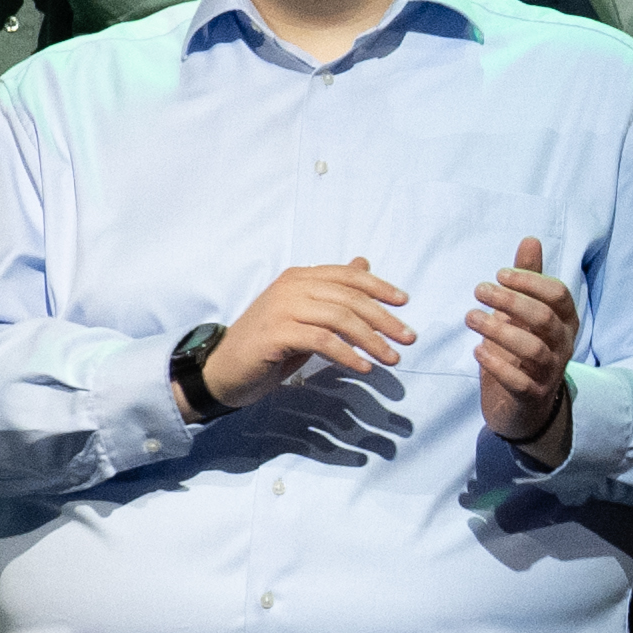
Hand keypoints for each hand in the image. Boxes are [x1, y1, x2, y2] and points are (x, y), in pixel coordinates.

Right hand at [198, 257, 410, 408]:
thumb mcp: (304, 312)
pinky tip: (363, 367)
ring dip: (372, 340)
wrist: (223, 369)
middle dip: (384, 319)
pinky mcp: (276, 333)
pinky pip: (323, 341)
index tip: (405, 302)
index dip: (379, 287)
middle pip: (349, 298)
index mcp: (298, 277)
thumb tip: (363, 263)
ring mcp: (281, 308)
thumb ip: (332, 290)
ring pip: (340, 319)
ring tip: (392, 358)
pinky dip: (347, 354)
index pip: (348, 276)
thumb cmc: (269, 343)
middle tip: (409, 338)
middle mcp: (290, 287)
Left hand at [463, 236, 586, 455]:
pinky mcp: (532, 395)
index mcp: (565, 321)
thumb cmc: (523, 351)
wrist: (524, 406)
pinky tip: (477, 351)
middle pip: (544, 318)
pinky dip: (497, 365)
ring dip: (499, 330)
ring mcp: (549, 371)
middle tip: (479, 290)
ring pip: (533, 348)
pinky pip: (519, 381)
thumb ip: (529, 279)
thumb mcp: (525, 313)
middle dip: (511, 301)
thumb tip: (530, 239)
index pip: (558, 294)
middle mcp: (563, 345)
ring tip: (470, 317)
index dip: (530, 281)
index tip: (499, 274)